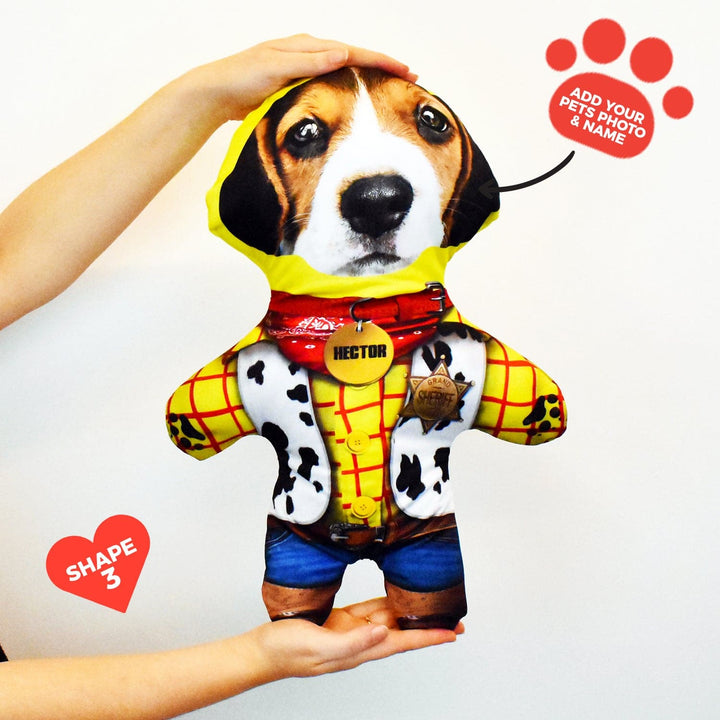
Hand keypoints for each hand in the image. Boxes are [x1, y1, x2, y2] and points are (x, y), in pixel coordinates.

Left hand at [183, 34, 417, 123]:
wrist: (215, 94)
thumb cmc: (241, 80)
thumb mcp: (274, 68)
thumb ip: (308, 62)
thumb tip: (343, 53)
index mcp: (307, 47)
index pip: (354, 52)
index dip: (383, 61)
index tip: (408, 72)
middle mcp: (310, 55)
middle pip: (355, 59)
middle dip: (383, 68)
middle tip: (411, 79)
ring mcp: (306, 71)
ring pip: (346, 73)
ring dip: (370, 80)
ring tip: (394, 89)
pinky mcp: (300, 88)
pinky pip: (333, 87)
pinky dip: (352, 91)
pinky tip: (361, 103)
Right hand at [244, 597, 462, 680]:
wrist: (263, 649)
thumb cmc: (286, 651)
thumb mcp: (319, 646)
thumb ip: (352, 641)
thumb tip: (384, 633)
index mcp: (358, 650)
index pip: (401, 643)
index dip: (428, 637)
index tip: (452, 633)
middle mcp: (360, 640)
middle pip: (401, 630)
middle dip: (427, 624)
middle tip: (453, 617)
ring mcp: (350, 630)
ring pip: (388, 617)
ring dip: (410, 613)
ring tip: (433, 606)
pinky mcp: (340, 619)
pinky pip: (369, 609)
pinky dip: (386, 602)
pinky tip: (397, 596)